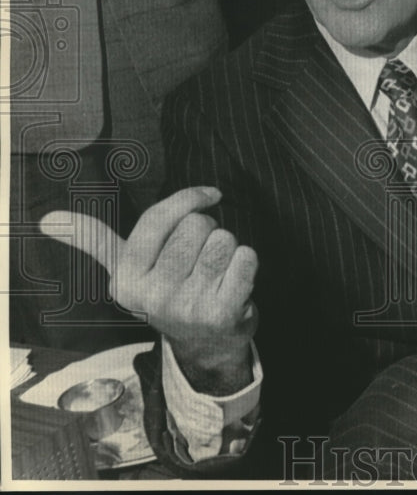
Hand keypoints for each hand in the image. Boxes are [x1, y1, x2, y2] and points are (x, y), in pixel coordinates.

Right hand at [40, 186, 257, 394]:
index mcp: (125, 280)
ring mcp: (187, 308)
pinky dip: (247, 263)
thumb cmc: (168, 291)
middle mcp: (152, 296)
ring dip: (228, 249)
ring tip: (216, 273)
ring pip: (223, 239)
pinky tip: (235, 283)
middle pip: (197, 225)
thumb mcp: (127, 269)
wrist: (205, 345)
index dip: (189, 198)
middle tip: (199, 261)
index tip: (210, 195)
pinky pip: (246, 258)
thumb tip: (47, 219)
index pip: (160, 217)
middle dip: (207, 233)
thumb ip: (93, 240)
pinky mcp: (222, 314)